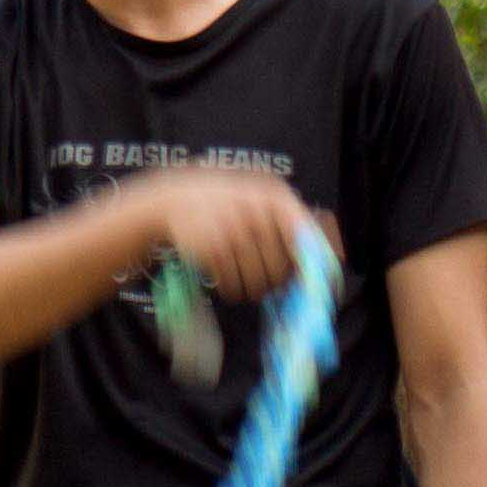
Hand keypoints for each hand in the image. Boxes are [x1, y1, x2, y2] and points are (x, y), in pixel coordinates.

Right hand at [124, 163, 316, 298]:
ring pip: (256, 278)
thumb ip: (284, 221)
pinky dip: (231, 289)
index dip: (305, 260)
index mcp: (273, 196)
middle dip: (275, 282)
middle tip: (269, 287)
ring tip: (248, 289)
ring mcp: (233, 230)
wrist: (172, 200)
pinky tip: (229, 285)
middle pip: (279, 265)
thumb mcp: (255, 199)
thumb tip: (313, 256)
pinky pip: (230, 281)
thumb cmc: (221, 204)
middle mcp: (256, 212)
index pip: (302, 235)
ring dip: (253, 290)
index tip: (304, 278)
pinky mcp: (211, 249)